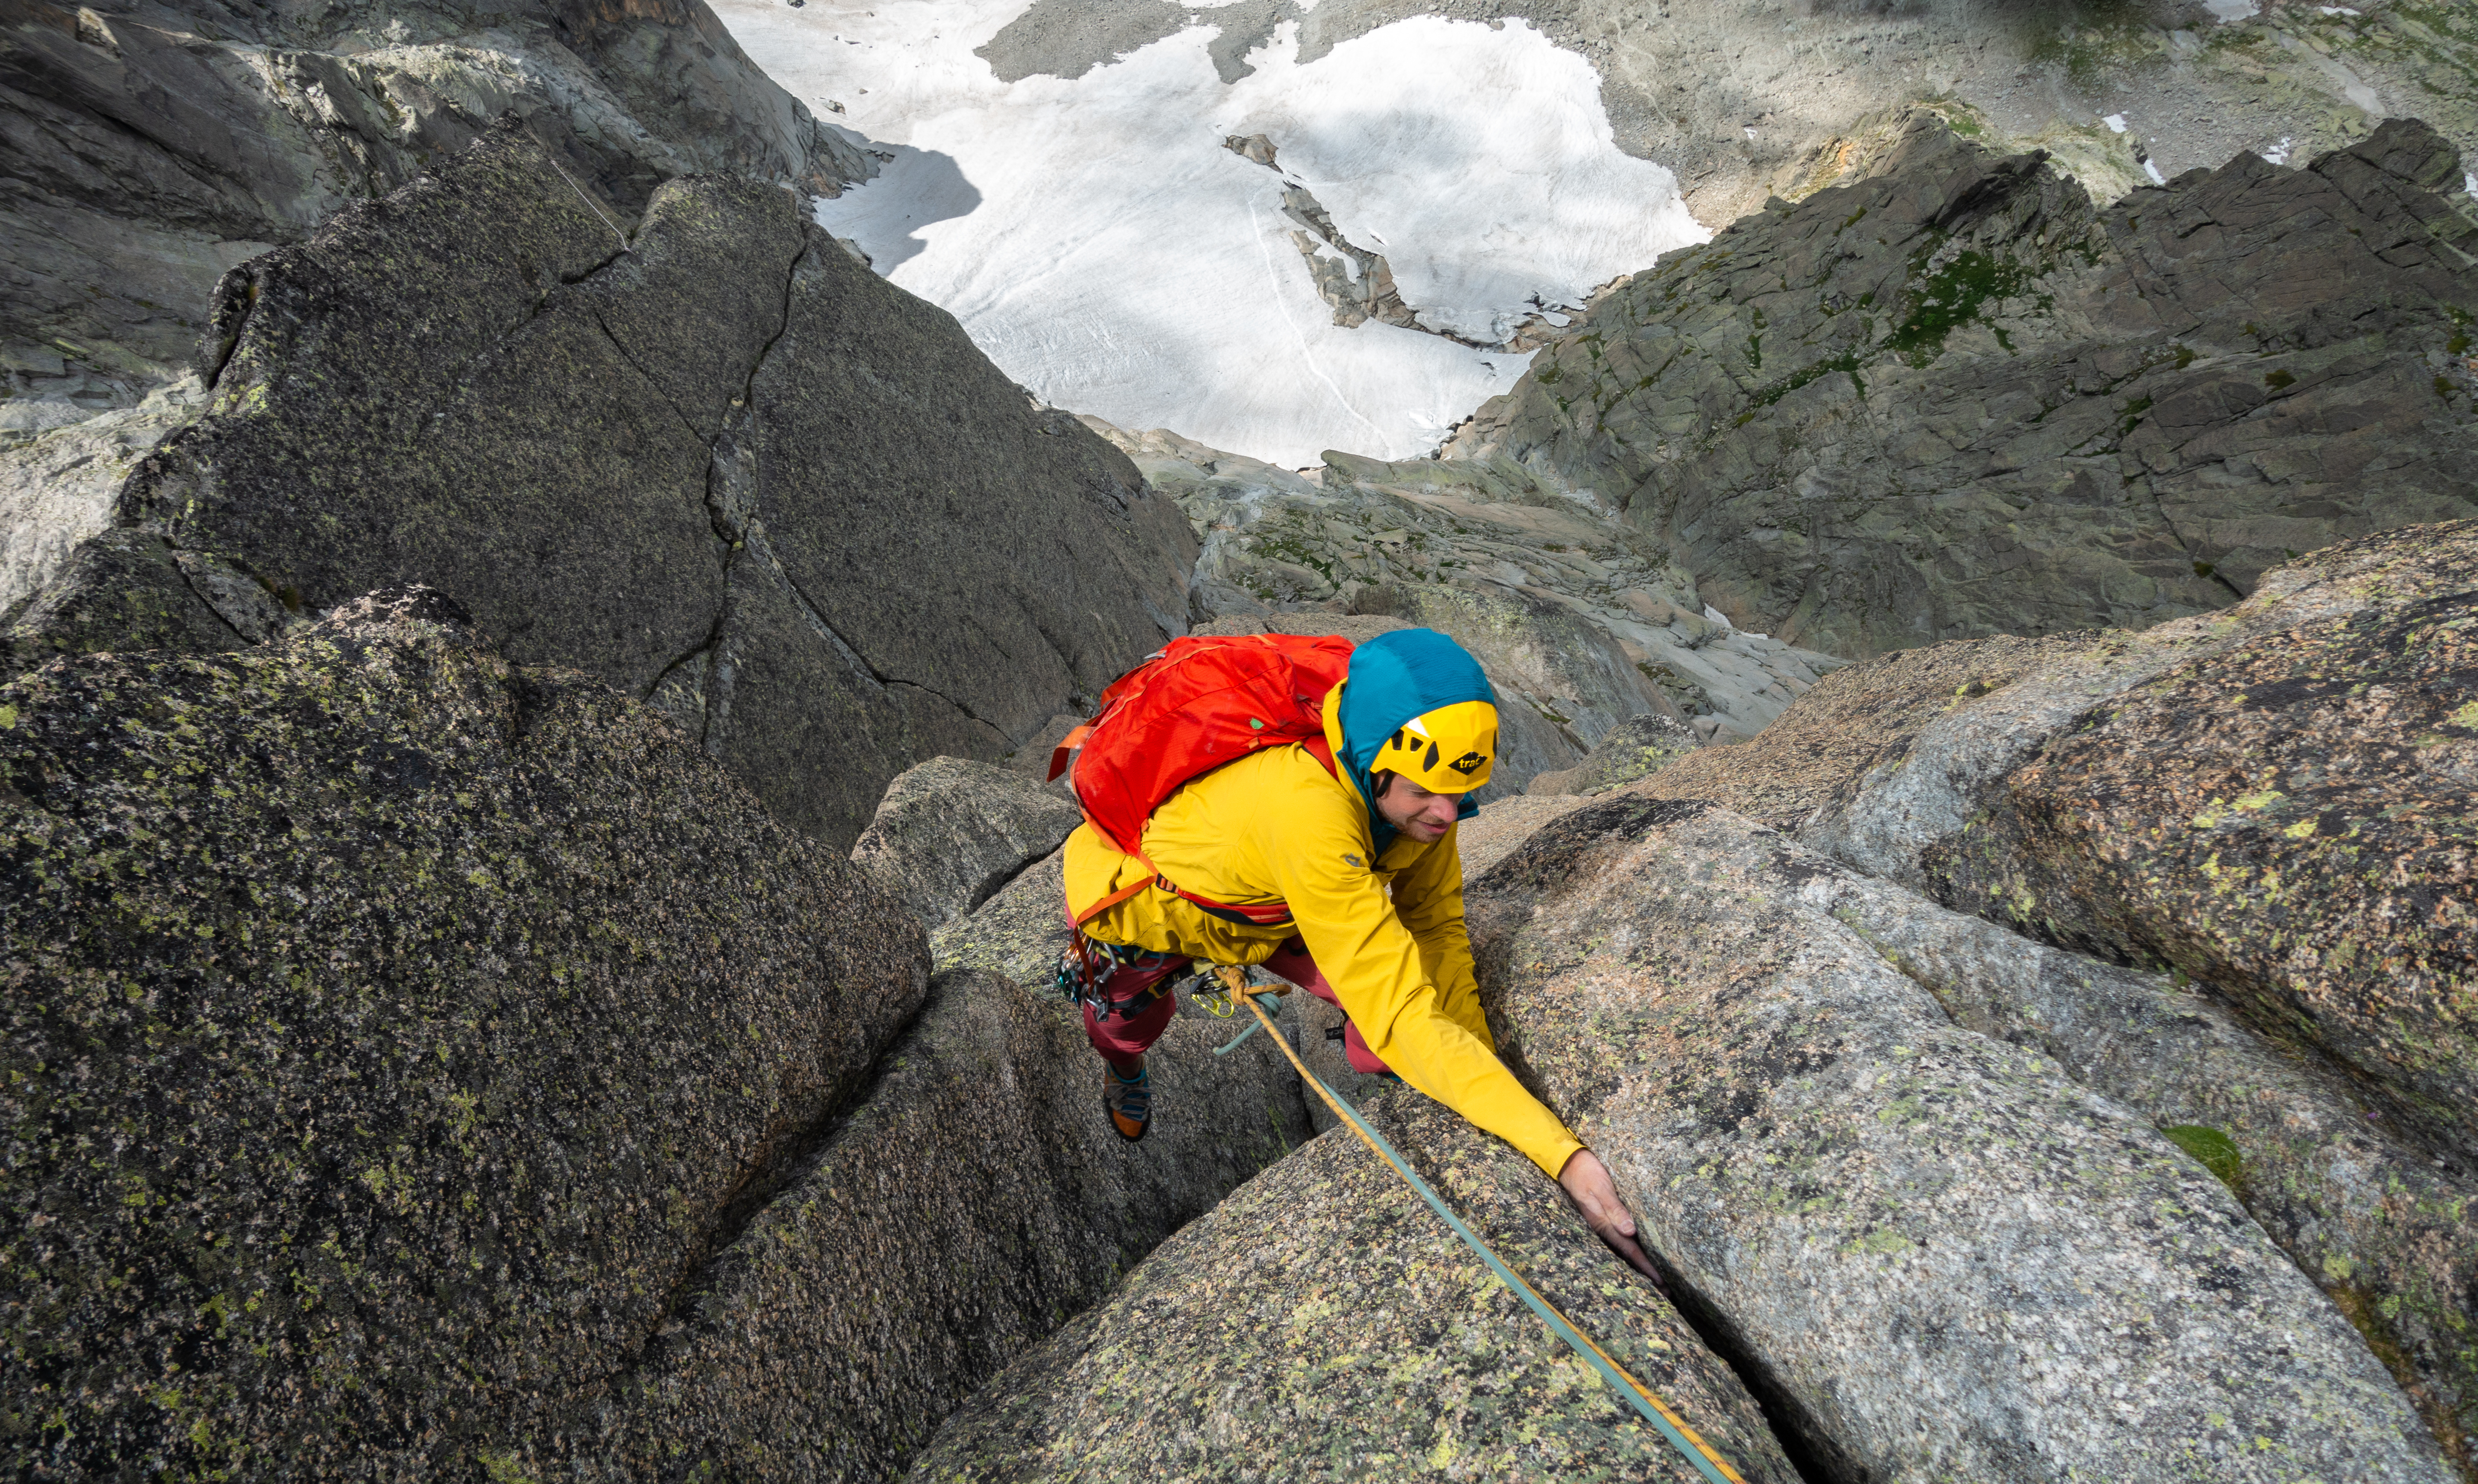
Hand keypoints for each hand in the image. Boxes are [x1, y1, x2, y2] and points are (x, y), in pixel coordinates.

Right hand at [1558, 1148, 1666, 1294]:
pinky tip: (1643, 1255)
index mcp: (1603, 1224)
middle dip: (1647, 1274)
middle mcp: (1604, 1228)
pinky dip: (1635, 1252)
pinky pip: (1623, 1240)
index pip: (1629, 1250)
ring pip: (1626, 1250)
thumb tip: (1630, 1231)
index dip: (1646, 1266)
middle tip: (1666, 1292)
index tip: (1661, 1281)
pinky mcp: (1606, 1218)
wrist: (1569, 1162)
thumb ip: (1614, 1208)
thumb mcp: (1600, 1187)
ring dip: (1642, 1266)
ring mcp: (1604, 1225)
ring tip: (1658, 1282)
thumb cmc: (1586, 1172)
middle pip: (1629, 1256)